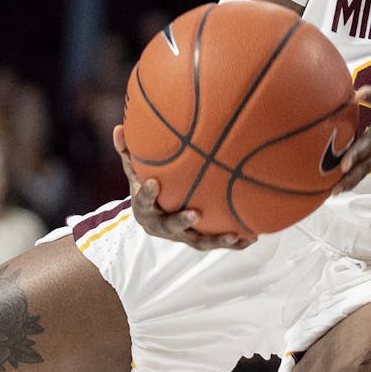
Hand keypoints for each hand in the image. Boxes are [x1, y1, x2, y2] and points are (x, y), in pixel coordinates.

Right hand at [112, 124, 253, 249]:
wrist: (153, 217)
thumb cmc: (147, 185)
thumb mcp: (134, 171)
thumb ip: (128, 152)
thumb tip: (117, 128)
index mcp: (145, 209)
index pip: (142, 201)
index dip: (147, 194)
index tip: (153, 183)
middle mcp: (162, 226)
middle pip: (170, 227)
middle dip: (181, 221)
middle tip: (196, 214)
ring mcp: (181, 236)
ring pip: (197, 241)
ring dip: (216, 240)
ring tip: (234, 235)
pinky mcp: (197, 240)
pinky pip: (215, 243)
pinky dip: (234, 243)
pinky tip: (253, 237)